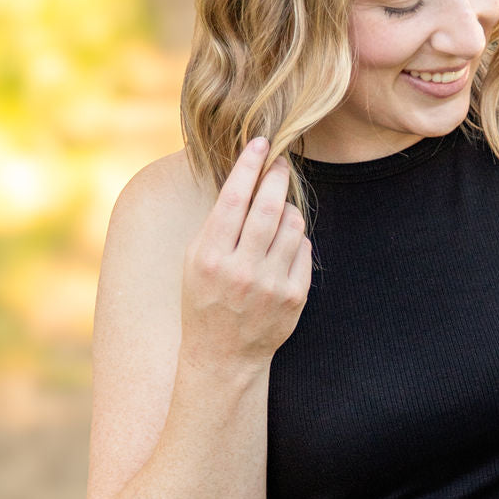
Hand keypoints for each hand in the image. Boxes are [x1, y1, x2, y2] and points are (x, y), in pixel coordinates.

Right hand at [180, 139, 312, 370]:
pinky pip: (303, 248)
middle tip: (280, 162)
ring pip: (292, 224)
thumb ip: (217, 223)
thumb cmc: (205, 300)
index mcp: (209, 257)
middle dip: (277, 176)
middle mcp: (241, 271)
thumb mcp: (195, 261)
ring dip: (287, 208)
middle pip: (269, 207)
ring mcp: (270, 285)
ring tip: (277, 210)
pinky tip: (282, 245)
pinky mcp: (294, 297)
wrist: (223, 355)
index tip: (259, 143)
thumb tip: (245, 177)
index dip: (249, 165)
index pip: (233, 199)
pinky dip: (295, 238)